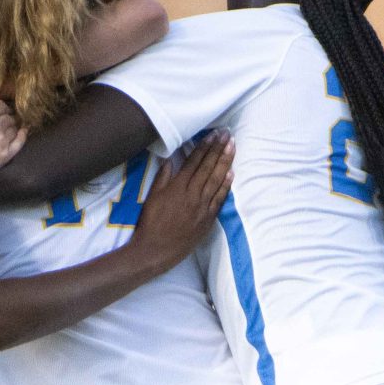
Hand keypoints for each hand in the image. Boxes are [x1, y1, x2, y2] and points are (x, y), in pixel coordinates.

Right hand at [0, 102, 25, 179]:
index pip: (1, 106)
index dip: (2, 109)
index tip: (2, 112)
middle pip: (9, 118)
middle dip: (6, 120)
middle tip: (4, 124)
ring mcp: (2, 140)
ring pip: (14, 129)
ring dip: (11, 129)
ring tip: (8, 131)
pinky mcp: (5, 155)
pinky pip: (19, 142)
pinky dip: (22, 136)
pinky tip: (23, 132)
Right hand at [125, 135, 232, 268]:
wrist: (157, 250)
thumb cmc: (151, 223)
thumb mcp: (152, 197)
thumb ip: (163, 178)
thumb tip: (170, 161)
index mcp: (178, 186)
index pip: (194, 162)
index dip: (205, 147)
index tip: (213, 135)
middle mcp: (193, 194)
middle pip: (209, 167)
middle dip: (219, 149)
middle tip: (227, 134)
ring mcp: (203, 206)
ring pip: (217, 180)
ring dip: (226, 162)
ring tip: (232, 147)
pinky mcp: (208, 219)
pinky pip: (219, 199)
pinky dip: (226, 185)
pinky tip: (232, 173)